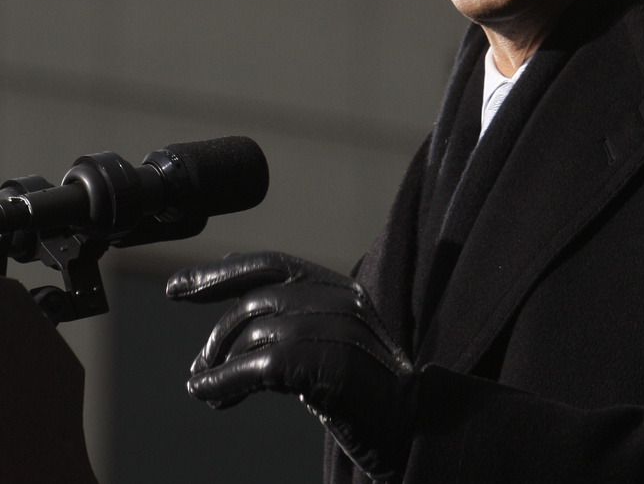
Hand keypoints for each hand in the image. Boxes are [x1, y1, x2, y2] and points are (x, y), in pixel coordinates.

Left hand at [167, 251, 417, 482]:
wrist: (415, 431)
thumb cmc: (368, 398)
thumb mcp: (329, 349)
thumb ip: (293, 329)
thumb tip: (233, 329)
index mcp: (341, 288)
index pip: (272, 264)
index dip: (220, 273)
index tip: (177, 285)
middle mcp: (340, 298)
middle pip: (257, 301)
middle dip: (217, 333)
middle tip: (198, 368)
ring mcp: (337, 327)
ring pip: (255, 333)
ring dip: (220, 366)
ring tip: (209, 392)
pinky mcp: (329, 361)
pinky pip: (259, 365)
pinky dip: (226, 383)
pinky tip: (213, 399)